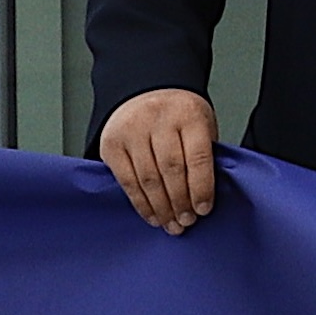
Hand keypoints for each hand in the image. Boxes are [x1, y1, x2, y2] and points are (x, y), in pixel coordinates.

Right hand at [99, 90, 220, 233]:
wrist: (146, 89)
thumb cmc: (180, 114)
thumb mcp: (201, 124)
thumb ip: (203, 154)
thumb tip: (203, 199)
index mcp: (188, 114)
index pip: (197, 157)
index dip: (201, 188)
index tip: (204, 210)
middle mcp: (158, 120)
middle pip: (171, 170)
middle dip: (180, 202)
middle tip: (187, 223)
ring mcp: (132, 130)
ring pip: (148, 178)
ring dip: (161, 207)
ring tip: (171, 225)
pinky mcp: (112, 143)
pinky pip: (127, 180)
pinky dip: (140, 203)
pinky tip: (152, 215)